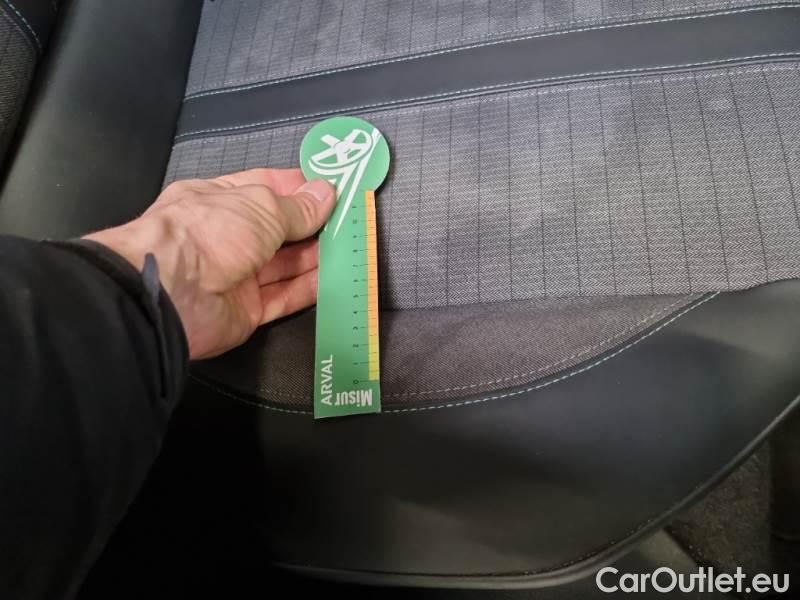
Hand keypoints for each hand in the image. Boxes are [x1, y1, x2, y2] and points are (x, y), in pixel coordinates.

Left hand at [84, 168, 335, 358]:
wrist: (172, 293)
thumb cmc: (210, 231)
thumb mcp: (261, 206)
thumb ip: (298, 206)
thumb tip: (326, 193)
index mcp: (220, 199)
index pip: (266, 188)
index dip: (300, 187)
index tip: (335, 188)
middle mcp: (227, 235)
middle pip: (278, 228)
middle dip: (314, 224)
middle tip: (352, 219)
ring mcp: (236, 274)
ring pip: (284, 264)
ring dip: (317, 256)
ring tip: (352, 247)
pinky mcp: (247, 310)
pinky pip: (283, 296)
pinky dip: (309, 288)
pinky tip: (336, 279)